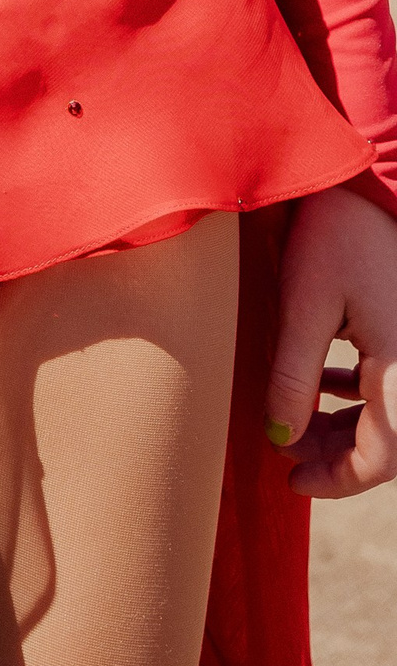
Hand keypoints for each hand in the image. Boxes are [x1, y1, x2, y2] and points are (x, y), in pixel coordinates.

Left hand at [267, 183, 396, 498]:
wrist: (374, 185)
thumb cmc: (337, 236)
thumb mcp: (305, 304)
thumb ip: (292, 375)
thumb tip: (281, 436)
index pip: (384, 455)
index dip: (338, 478)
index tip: (292, 480)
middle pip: (389, 440)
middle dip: (338, 455)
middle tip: (286, 455)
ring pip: (391, 414)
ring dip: (346, 427)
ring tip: (295, 425)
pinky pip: (393, 384)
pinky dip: (359, 397)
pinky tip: (323, 385)